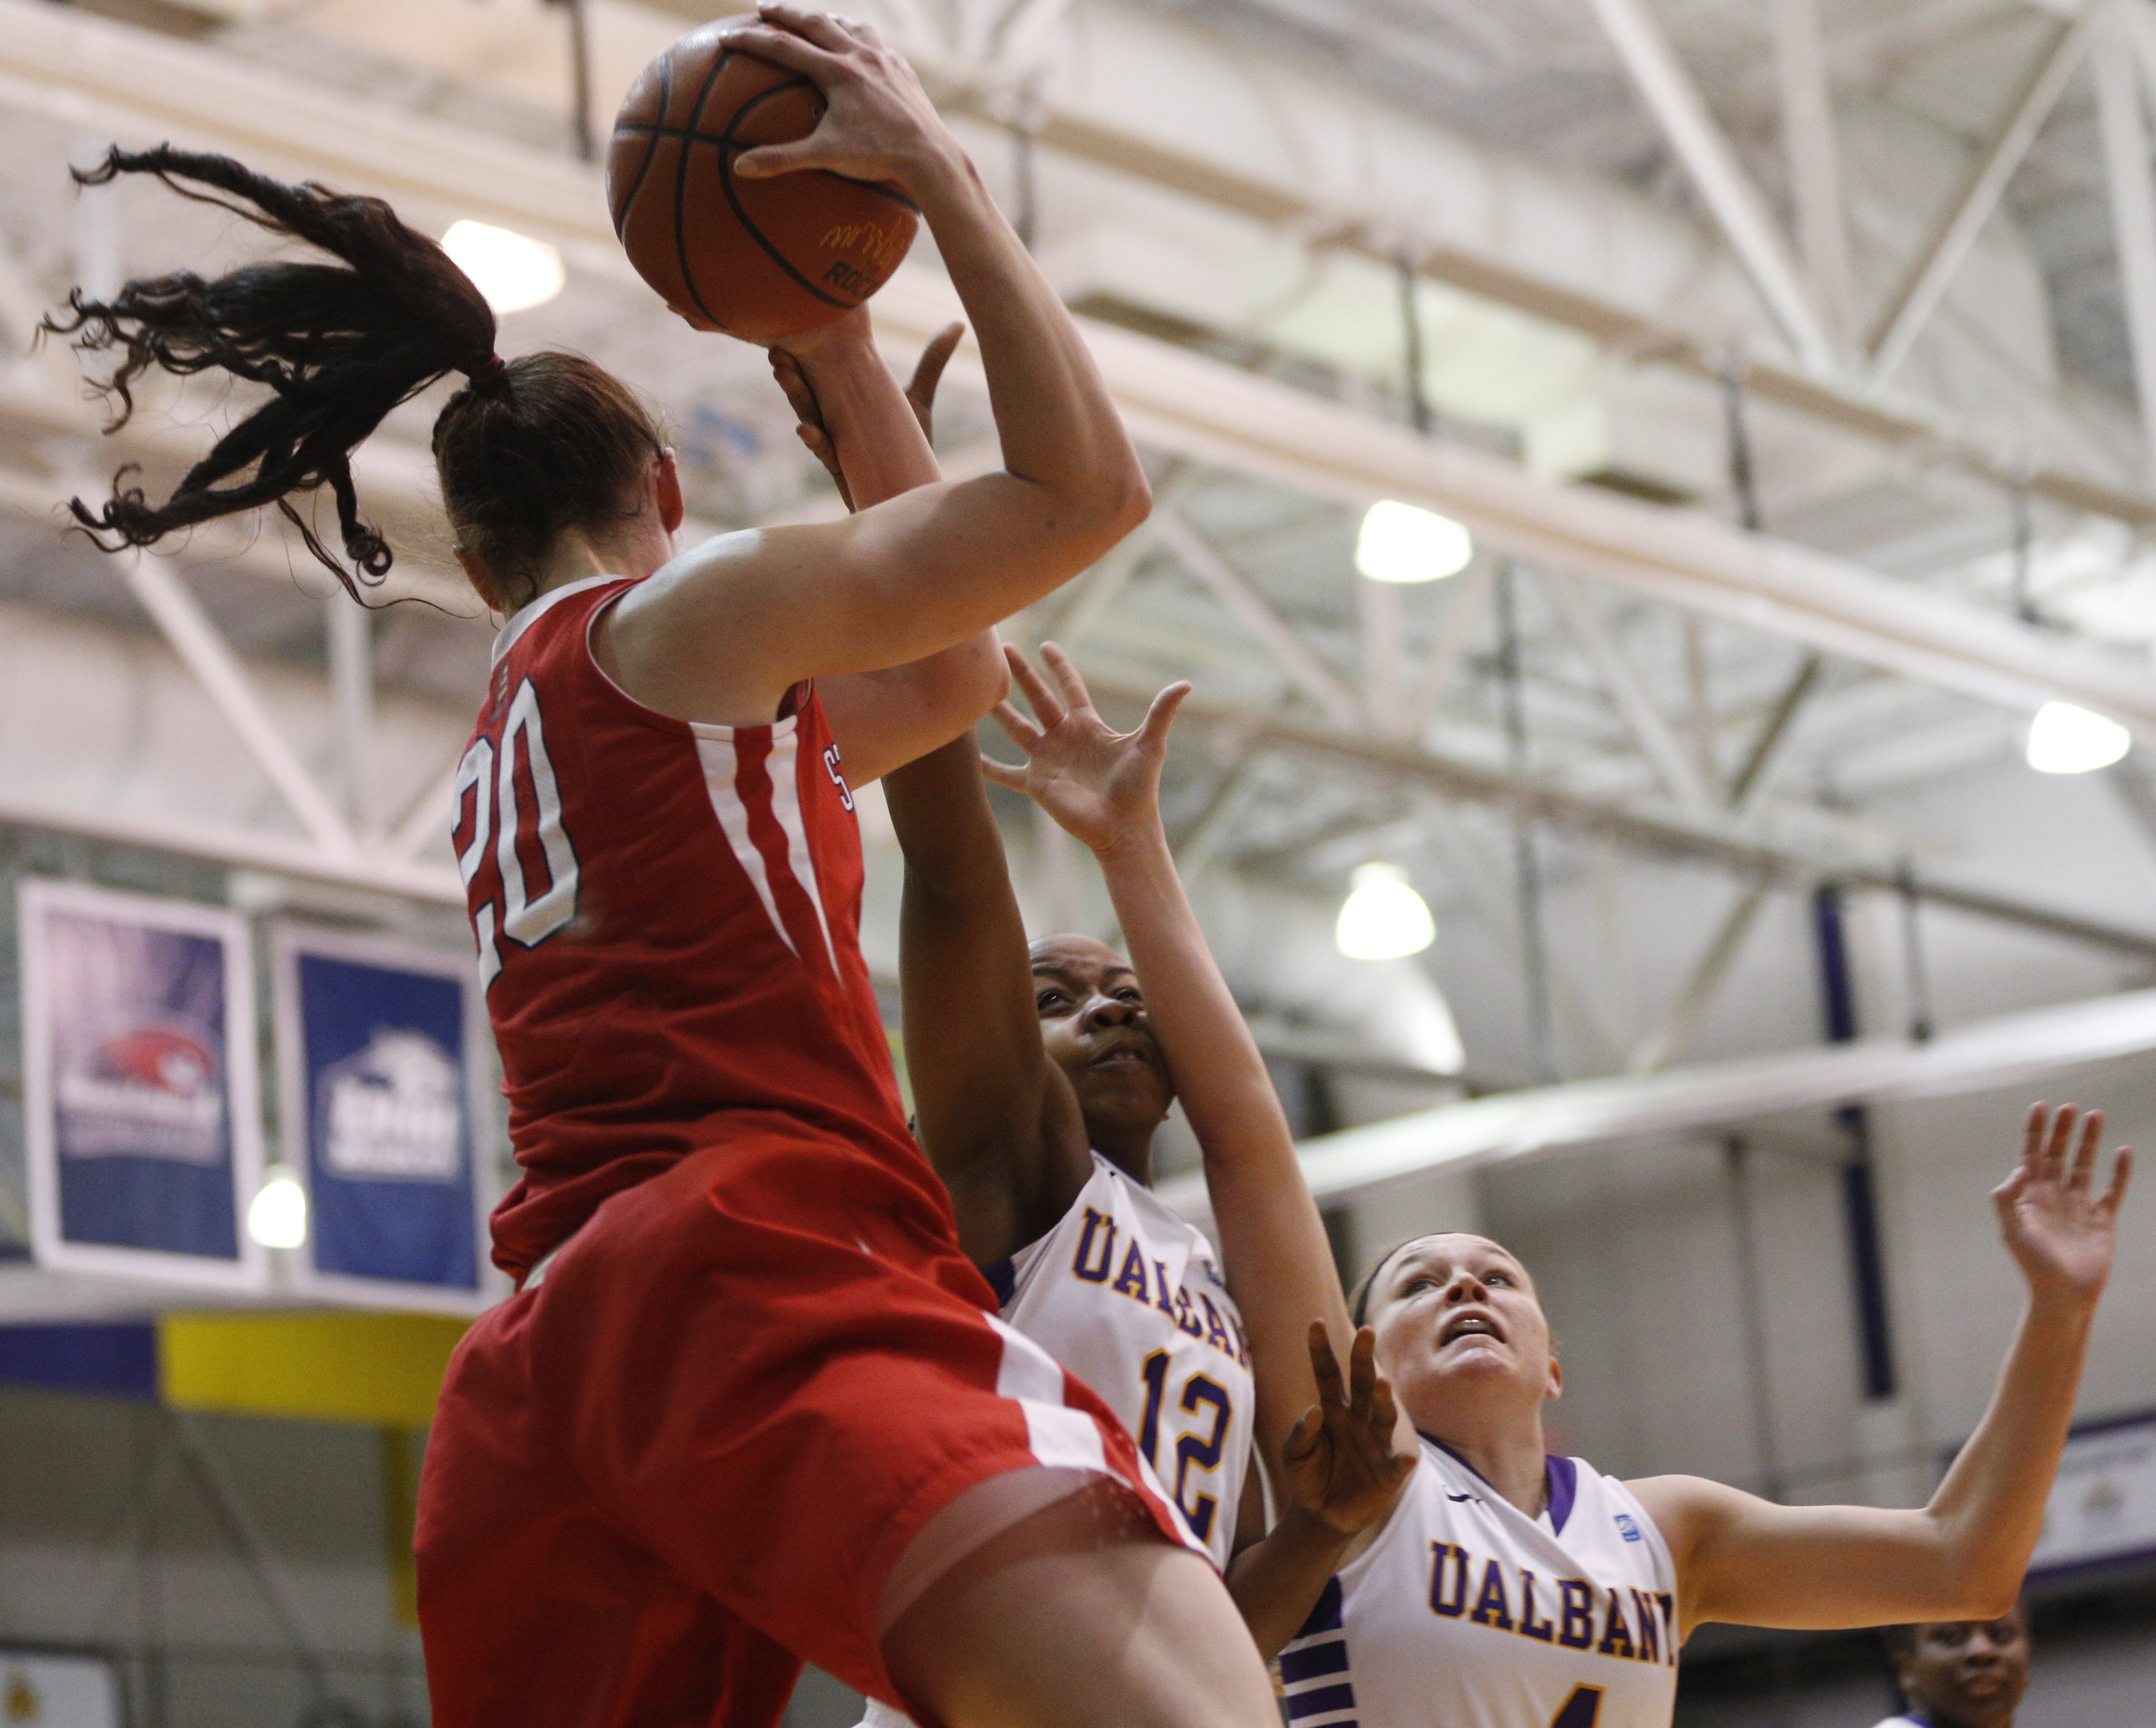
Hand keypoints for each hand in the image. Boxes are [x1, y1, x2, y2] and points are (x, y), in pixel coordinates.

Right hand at [727, 7, 955, 193]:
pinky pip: (876, 43)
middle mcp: (859, 55)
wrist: (930, 155)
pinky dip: (859, 38)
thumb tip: (740, 168)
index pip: (783, 47)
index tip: (726, 37)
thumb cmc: (878, 157)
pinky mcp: (903, 69)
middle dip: (784, 12)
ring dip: (826, 19)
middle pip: (814, 22)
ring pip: (849, 26)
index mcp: (836, 71)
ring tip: (814, 20)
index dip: (751, 40)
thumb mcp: (826, 157)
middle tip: (763, 7)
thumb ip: (782, 160)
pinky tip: (859, 47)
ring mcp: (884, 59)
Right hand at [771, 320, 962, 510]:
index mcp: (844, 403)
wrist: (915, 488)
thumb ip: (931, 363)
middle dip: (791, 374)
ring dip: (796, 398)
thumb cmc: (912, 445)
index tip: (790, 333)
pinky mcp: (843, 469)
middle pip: (807, 394)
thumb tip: (957, 323)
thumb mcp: (919, 399)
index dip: (803, 356)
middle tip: (777, 351)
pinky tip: (806, 429)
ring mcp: (836, 446)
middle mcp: (833, 422)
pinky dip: (815, 441)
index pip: (818, 375)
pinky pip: (824, 453)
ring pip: (808, 419)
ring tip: (784, 376)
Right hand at [982, 643, 1188, 856]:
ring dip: (997, 710)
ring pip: (1017, 728)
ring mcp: (1048, 760)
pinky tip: (968, 757)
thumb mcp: (1150, 745)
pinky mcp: (1037, 783)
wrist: (1123, 827)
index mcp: (1088, 725)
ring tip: (976, 691)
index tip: (1046, 645)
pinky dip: (988, 767)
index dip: (1058, 667)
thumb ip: (1161, 712)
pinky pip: (1006, 774)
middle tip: (1002, 648)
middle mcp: (1064, 738)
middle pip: (1037, 698)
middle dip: (1021, 674)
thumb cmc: (1139, 788)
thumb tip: (1185, 684)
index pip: (1070, 688)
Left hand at [1281, 1321, 1416, 1536]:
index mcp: (1332, 1409)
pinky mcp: (1387, 1473)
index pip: (1327, 1374)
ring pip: (1382, 1416)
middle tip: (1365, 1330)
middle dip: (1363, 1358)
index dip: (1321, 1350)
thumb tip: (1315, 1410)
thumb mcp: (1293, 1457)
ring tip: (1381, 1383)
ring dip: (1382, 1400)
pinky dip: (1401, 1462)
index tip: (1314, 1322)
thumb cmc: (1307, 1478)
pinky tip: (1407, 1458)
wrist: (1321, 1516)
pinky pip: (1396, 1465)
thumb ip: (1300, 1434)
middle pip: (1361, 1384)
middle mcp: (1357, 1419)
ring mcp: (1375, 1444)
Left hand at [1994, 1102, 2131, 1306]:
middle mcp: (2054, 1196)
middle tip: (2070, 1107)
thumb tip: (2020, 1168)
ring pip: (2084, 1165)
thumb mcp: (2011, 1229)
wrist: (2063, 1294)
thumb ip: (2007, 1197)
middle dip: (2063, 1131)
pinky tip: (2124, 1151)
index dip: (2035, 1132)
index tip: (2041, 1106)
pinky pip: (2113, 1190)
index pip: (2031, 1155)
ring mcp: (2078, 1206)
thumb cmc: (2034, 1264)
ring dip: (2089, 1142)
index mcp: (2030, 1196)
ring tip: (2095, 1115)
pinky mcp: (2102, 1220)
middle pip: (2058, 1155)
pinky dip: (2120, 1171)